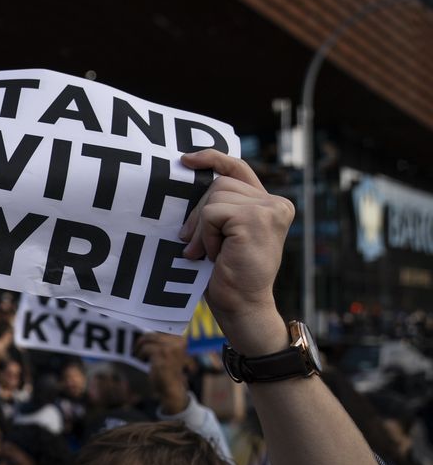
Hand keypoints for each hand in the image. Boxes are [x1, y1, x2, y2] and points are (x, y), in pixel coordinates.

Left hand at [135, 333, 189, 414]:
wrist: (173, 389)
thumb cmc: (170, 372)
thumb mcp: (169, 354)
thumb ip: (163, 342)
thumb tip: (148, 331)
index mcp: (182, 339)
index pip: (162, 330)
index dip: (150, 335)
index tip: (142, 340)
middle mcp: (179, 342)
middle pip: (153, 334)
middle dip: (142, 340)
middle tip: (136, 348)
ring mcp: (171, 348)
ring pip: (148, 339)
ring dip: (140, 347)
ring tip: (139, 355)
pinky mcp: (163, 355)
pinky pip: (146, 348)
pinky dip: (141, 354)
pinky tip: (141, 360)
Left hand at [178, 150, 293, 353]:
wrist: (242, 305)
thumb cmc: (228, 273)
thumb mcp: (224, 233)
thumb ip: (221, 208)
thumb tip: (188, 180)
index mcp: (270, 204)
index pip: (239, 168)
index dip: (213, 158)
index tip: (186, 160)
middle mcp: (276, 203)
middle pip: (220, 183)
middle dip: (199, 212)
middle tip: (192, 244)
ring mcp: (269, 210)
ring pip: (214, 198)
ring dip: (201, 228)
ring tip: (206, 253)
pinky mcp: (255, 219)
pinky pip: (212, 213)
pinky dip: (205, 235)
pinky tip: (215, 254)